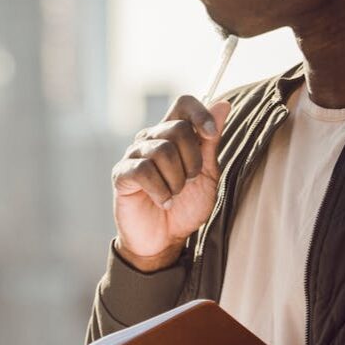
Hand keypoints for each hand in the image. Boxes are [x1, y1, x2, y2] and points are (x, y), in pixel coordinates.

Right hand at [112, 96, 231, 270]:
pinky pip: (144, 171)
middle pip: (178, 129)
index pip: (183, 104)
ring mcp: (134, 155)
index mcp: (173, 135)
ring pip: (163, 151)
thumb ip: (211, 142)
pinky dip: (161, 191)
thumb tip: (223, 105)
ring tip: (174, 194)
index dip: (200, 114)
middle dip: (193, 160)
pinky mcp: (122, 175)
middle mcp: (151, 139)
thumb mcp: (207, 174)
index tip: (212, 134)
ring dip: (177, 180)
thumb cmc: (186, 206)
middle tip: (189, 181)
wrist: (165, 240)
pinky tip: (163, 202)